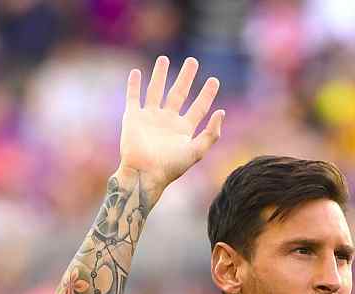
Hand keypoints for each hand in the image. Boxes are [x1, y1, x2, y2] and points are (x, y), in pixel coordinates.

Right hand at [119, 56, 224, 189]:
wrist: (144, 173)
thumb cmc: (171, 166)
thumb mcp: (197, 151)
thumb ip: (211, 134)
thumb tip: (222, 112)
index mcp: (184, 129)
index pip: (199, 107)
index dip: (207, 94)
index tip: (214, 80)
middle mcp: (168, 121)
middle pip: (179, 93)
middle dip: (186, 77)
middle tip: (193, 61)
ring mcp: (150, 118)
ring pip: (156, 90)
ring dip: (160, 75)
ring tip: (164, 58)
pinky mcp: (133, 118)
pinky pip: (133, 97)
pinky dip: (134, 85)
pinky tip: (138, 72)